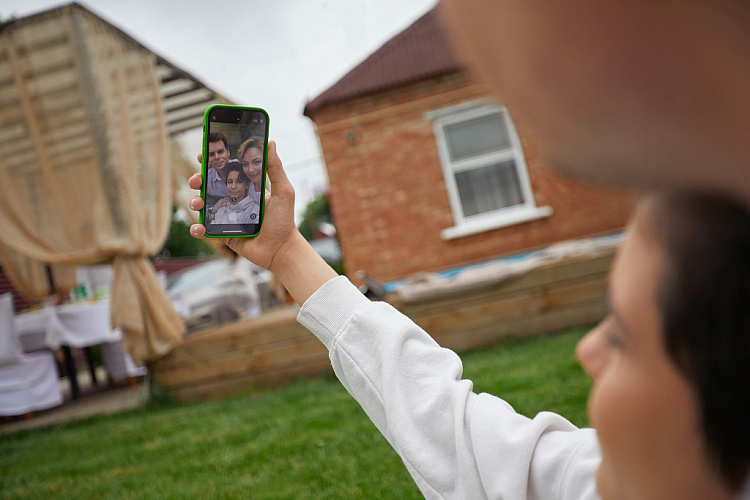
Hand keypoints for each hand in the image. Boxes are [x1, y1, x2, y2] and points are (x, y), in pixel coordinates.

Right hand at [189, 141, 298, 271]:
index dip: (212, 163)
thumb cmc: (284, 220)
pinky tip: (199, 227)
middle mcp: (234, 200)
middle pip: (209, 187)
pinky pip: (206, 230)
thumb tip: (271, 142)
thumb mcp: (283, 191)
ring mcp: (227, 217)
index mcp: (245, 188)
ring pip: (204, 206)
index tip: (201, 155)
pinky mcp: (223, 234)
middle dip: (198, 180)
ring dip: (195, 202)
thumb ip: (276, 168)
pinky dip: (198, 228)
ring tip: (198, 203)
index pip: (226, 172)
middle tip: (196, 180)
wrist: (281, 249)